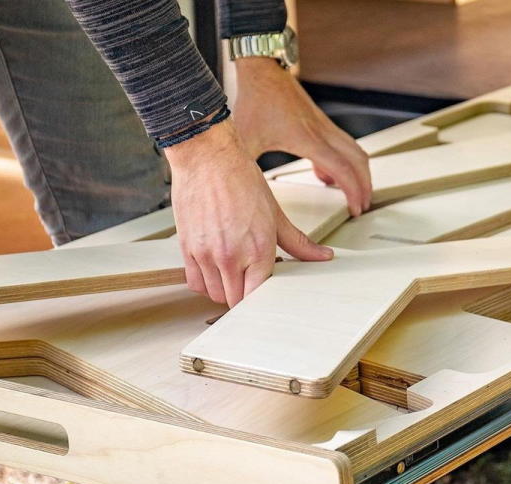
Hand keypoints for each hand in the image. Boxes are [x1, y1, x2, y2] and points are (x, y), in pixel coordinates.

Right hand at [165, 119, 332, 307]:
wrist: (207, 156)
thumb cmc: (240, 179)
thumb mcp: (275, 214)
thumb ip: (299, 242)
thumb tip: (323, 256)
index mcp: (258, 249)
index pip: (259, 296)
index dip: (262, 297)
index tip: (264, 292)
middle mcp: (231, 256)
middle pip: (236, 301)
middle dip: (243, 295)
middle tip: (249, 279)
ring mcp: (207, 255)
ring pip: (215, 294)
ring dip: (224, 289)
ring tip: (232, 271)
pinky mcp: (187, 249)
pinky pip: (195, 283)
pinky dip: (205, 282)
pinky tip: (214, 268)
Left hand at [232, 57, 371, 215]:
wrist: (261, 69)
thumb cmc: (255, 99)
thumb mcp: (245, 140)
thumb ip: (245, 167)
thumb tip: (243, 190)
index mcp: (306, 139)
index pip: (341, 169)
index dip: (353, 191)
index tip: (354, 208)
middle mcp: (321, 131)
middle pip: (358, 161)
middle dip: (365, 186)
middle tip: (361, 206)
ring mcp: (323, 125)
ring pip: (355, 151)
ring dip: (360, 173)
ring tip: (354, 193)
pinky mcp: (320, 121)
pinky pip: (343, 145)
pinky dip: (345, 162)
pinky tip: (325, 174)